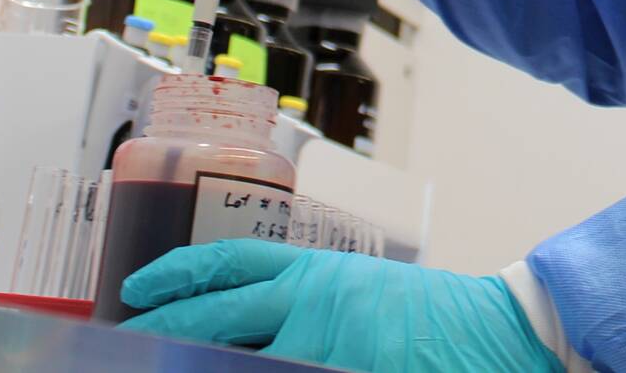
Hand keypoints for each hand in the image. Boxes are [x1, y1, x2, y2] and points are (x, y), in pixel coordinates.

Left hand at [121, 240, 561, 372]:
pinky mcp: (342, 368)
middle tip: (124, 338)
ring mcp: (325, 344)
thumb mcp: (364, 294)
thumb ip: (309, 304)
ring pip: (236, 358)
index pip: (234, 262)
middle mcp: (314, 302)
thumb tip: (253, 328)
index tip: (138, 286)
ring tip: (157, 365)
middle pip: (216, 315)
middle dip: (163, 328)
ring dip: (198, 362)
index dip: (179, 272)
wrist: (502, 329)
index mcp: (320, 272)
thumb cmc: (437, 316)